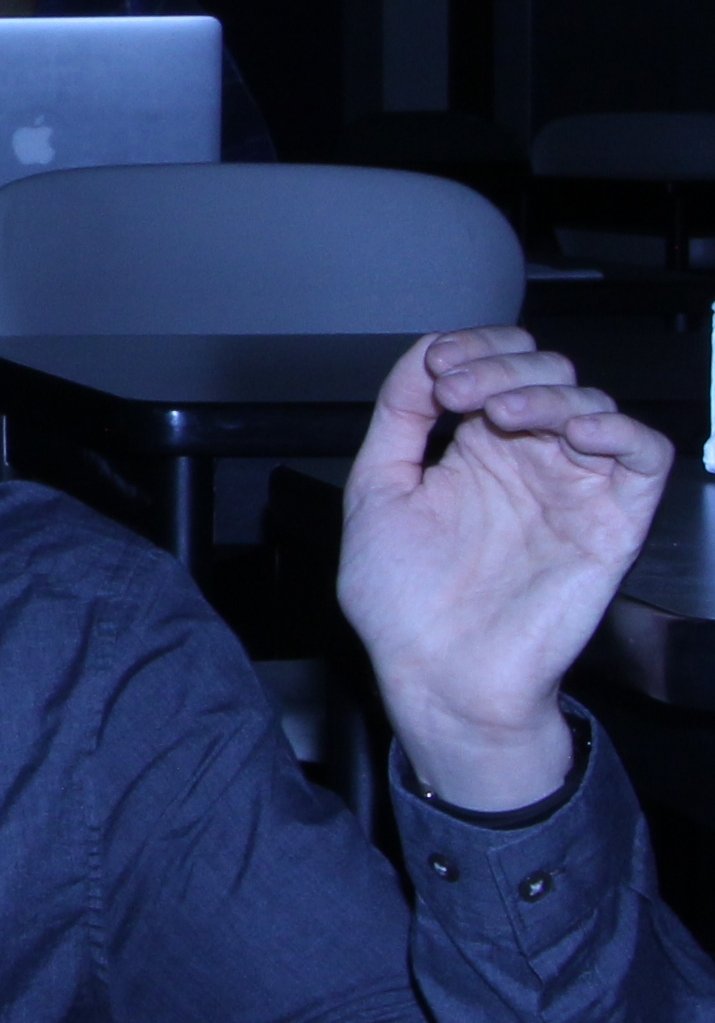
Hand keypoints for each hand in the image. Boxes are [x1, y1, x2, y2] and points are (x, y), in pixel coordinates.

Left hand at [339, 328, 671, 810]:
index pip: (496, 368)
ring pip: (590, 402)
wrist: (436, 673)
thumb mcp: (377, 491)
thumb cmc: (403, 602)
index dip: (475, 349)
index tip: (439, 366)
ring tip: (497, 414)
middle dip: (501, 365)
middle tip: (459, 390)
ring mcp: (572, 488)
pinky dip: (617, 429)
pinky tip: (569, 432)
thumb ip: (399, 419)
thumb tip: (423, 354)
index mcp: (475, 452)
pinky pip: (644, 455)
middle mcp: (528, 463)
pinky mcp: (612, 521)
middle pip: (545, 374)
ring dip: (544, 392)